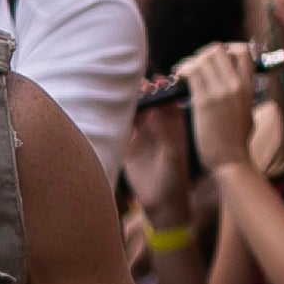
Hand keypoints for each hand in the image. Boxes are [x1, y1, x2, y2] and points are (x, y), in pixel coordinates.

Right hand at [118, 93, 193, 245]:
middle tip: (136, 86)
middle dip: (143, 92)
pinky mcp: (126, 145)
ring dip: (127, 103)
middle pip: (148, 102)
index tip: (157, 81)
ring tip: (121, 96)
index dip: (163, 89)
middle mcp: (157, 127)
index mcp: (173, 125)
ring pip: (133, 112)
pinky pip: (119, 126)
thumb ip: (166, 131)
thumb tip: (155, 109)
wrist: (161, 202)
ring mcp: (140, 135)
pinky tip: (109, 111)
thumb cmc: (175, 178)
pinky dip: (114, 118)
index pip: (167, 100)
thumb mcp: (174, 153)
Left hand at [177, 42, 253, 179]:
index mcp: (249, 87)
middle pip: (219, 50)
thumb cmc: (236, 140)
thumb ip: (244, 95)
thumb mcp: (248, 112)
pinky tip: (177, 78)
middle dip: (202, 54)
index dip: (226, 48)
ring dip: (189, 62)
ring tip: (182, 72)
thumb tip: (241, 85)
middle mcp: (237, 84)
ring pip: (203, 58)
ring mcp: (221, 91)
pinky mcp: (204, 100)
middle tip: (193, 65)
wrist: (230, 158)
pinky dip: (182, 70)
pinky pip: (191, 72)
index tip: (214, 56)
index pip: (243, 51)